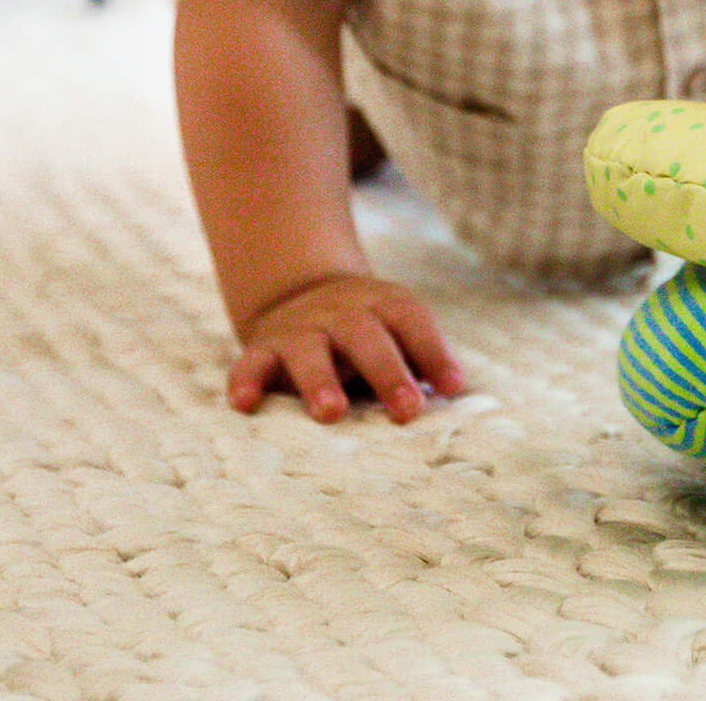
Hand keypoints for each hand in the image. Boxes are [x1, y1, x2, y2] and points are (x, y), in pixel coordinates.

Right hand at [229, 272, 465, 421]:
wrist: (301, 293)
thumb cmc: (367, 332)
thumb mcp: (395, 329)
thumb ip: (422, 357)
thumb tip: (460, 392)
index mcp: (382, 305)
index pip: (411, 319)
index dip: (433, 351)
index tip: (453, 387)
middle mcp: (341, 313)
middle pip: (366, 337)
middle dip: (387, 372)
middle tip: (407, 410)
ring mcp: (300, 330)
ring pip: (309, 351)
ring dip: (321, 380)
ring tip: (332, 412)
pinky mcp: (263, 349)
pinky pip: (250, 363)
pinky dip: (246, 381)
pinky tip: (245, 404)